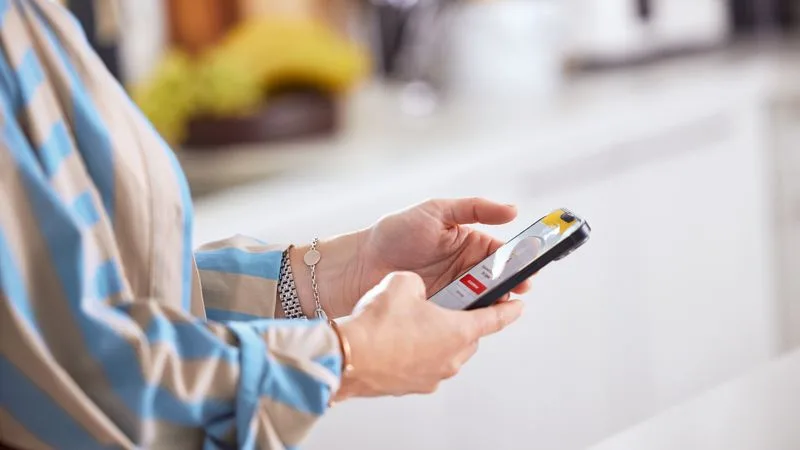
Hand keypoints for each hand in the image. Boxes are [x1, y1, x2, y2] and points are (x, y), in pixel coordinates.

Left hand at [286, 198, 532, 318]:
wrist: (359, 264)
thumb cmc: (396, 232)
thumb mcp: (437, 211)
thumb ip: (475, 209)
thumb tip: (512, 210)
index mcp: (469, 243)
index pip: (502, 253)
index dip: (517, 261)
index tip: (528, 268)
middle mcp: (465, 269)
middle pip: (497, 280)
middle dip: (510, 285)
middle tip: (517, 289)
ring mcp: (453, 292)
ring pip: (483, 300)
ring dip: (492, 303)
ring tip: (498, 304)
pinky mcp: (440, 312)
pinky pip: (461, 317)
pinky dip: (470, 318)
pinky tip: (475, 319)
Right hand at [333, 272, 523, 400]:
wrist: (347, 357)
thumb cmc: (377, 324)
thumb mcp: (404, 282)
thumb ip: (420, 283)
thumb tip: (417, 290)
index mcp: (458, 331)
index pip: (495, 319)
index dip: (509, 309)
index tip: (518, 305)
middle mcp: (450, 358)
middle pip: (468, 336)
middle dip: (461, 319)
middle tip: (448, 304)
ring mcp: (430, 376)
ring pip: (444, 352)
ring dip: (436, 337)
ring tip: (412, 321)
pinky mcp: (410, 385)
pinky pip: (422, 365)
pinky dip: (415, 352)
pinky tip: (394, 339)